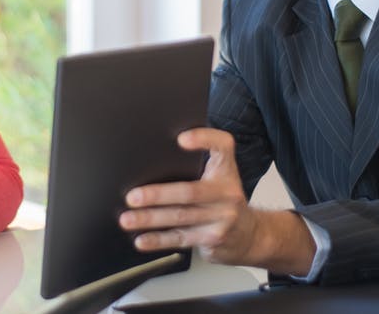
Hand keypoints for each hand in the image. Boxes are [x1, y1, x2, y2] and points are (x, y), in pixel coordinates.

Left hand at [118, 128, 314, 274]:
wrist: (251, 235)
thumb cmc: (225, 200)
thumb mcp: (221, 177)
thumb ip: (200, 164)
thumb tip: (154, 160)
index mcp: (227, 170)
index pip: (222, 146)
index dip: (204, 139)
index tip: (181, 139)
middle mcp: (227, 193)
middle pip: (190, 192)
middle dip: (158, 195)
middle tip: (133, 196)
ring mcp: (222, 218)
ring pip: (180, 217)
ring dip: (150, 219)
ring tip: (127, 219)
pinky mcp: (214, 239)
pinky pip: (181, 238)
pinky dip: (158, 240)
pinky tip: (142, 239)